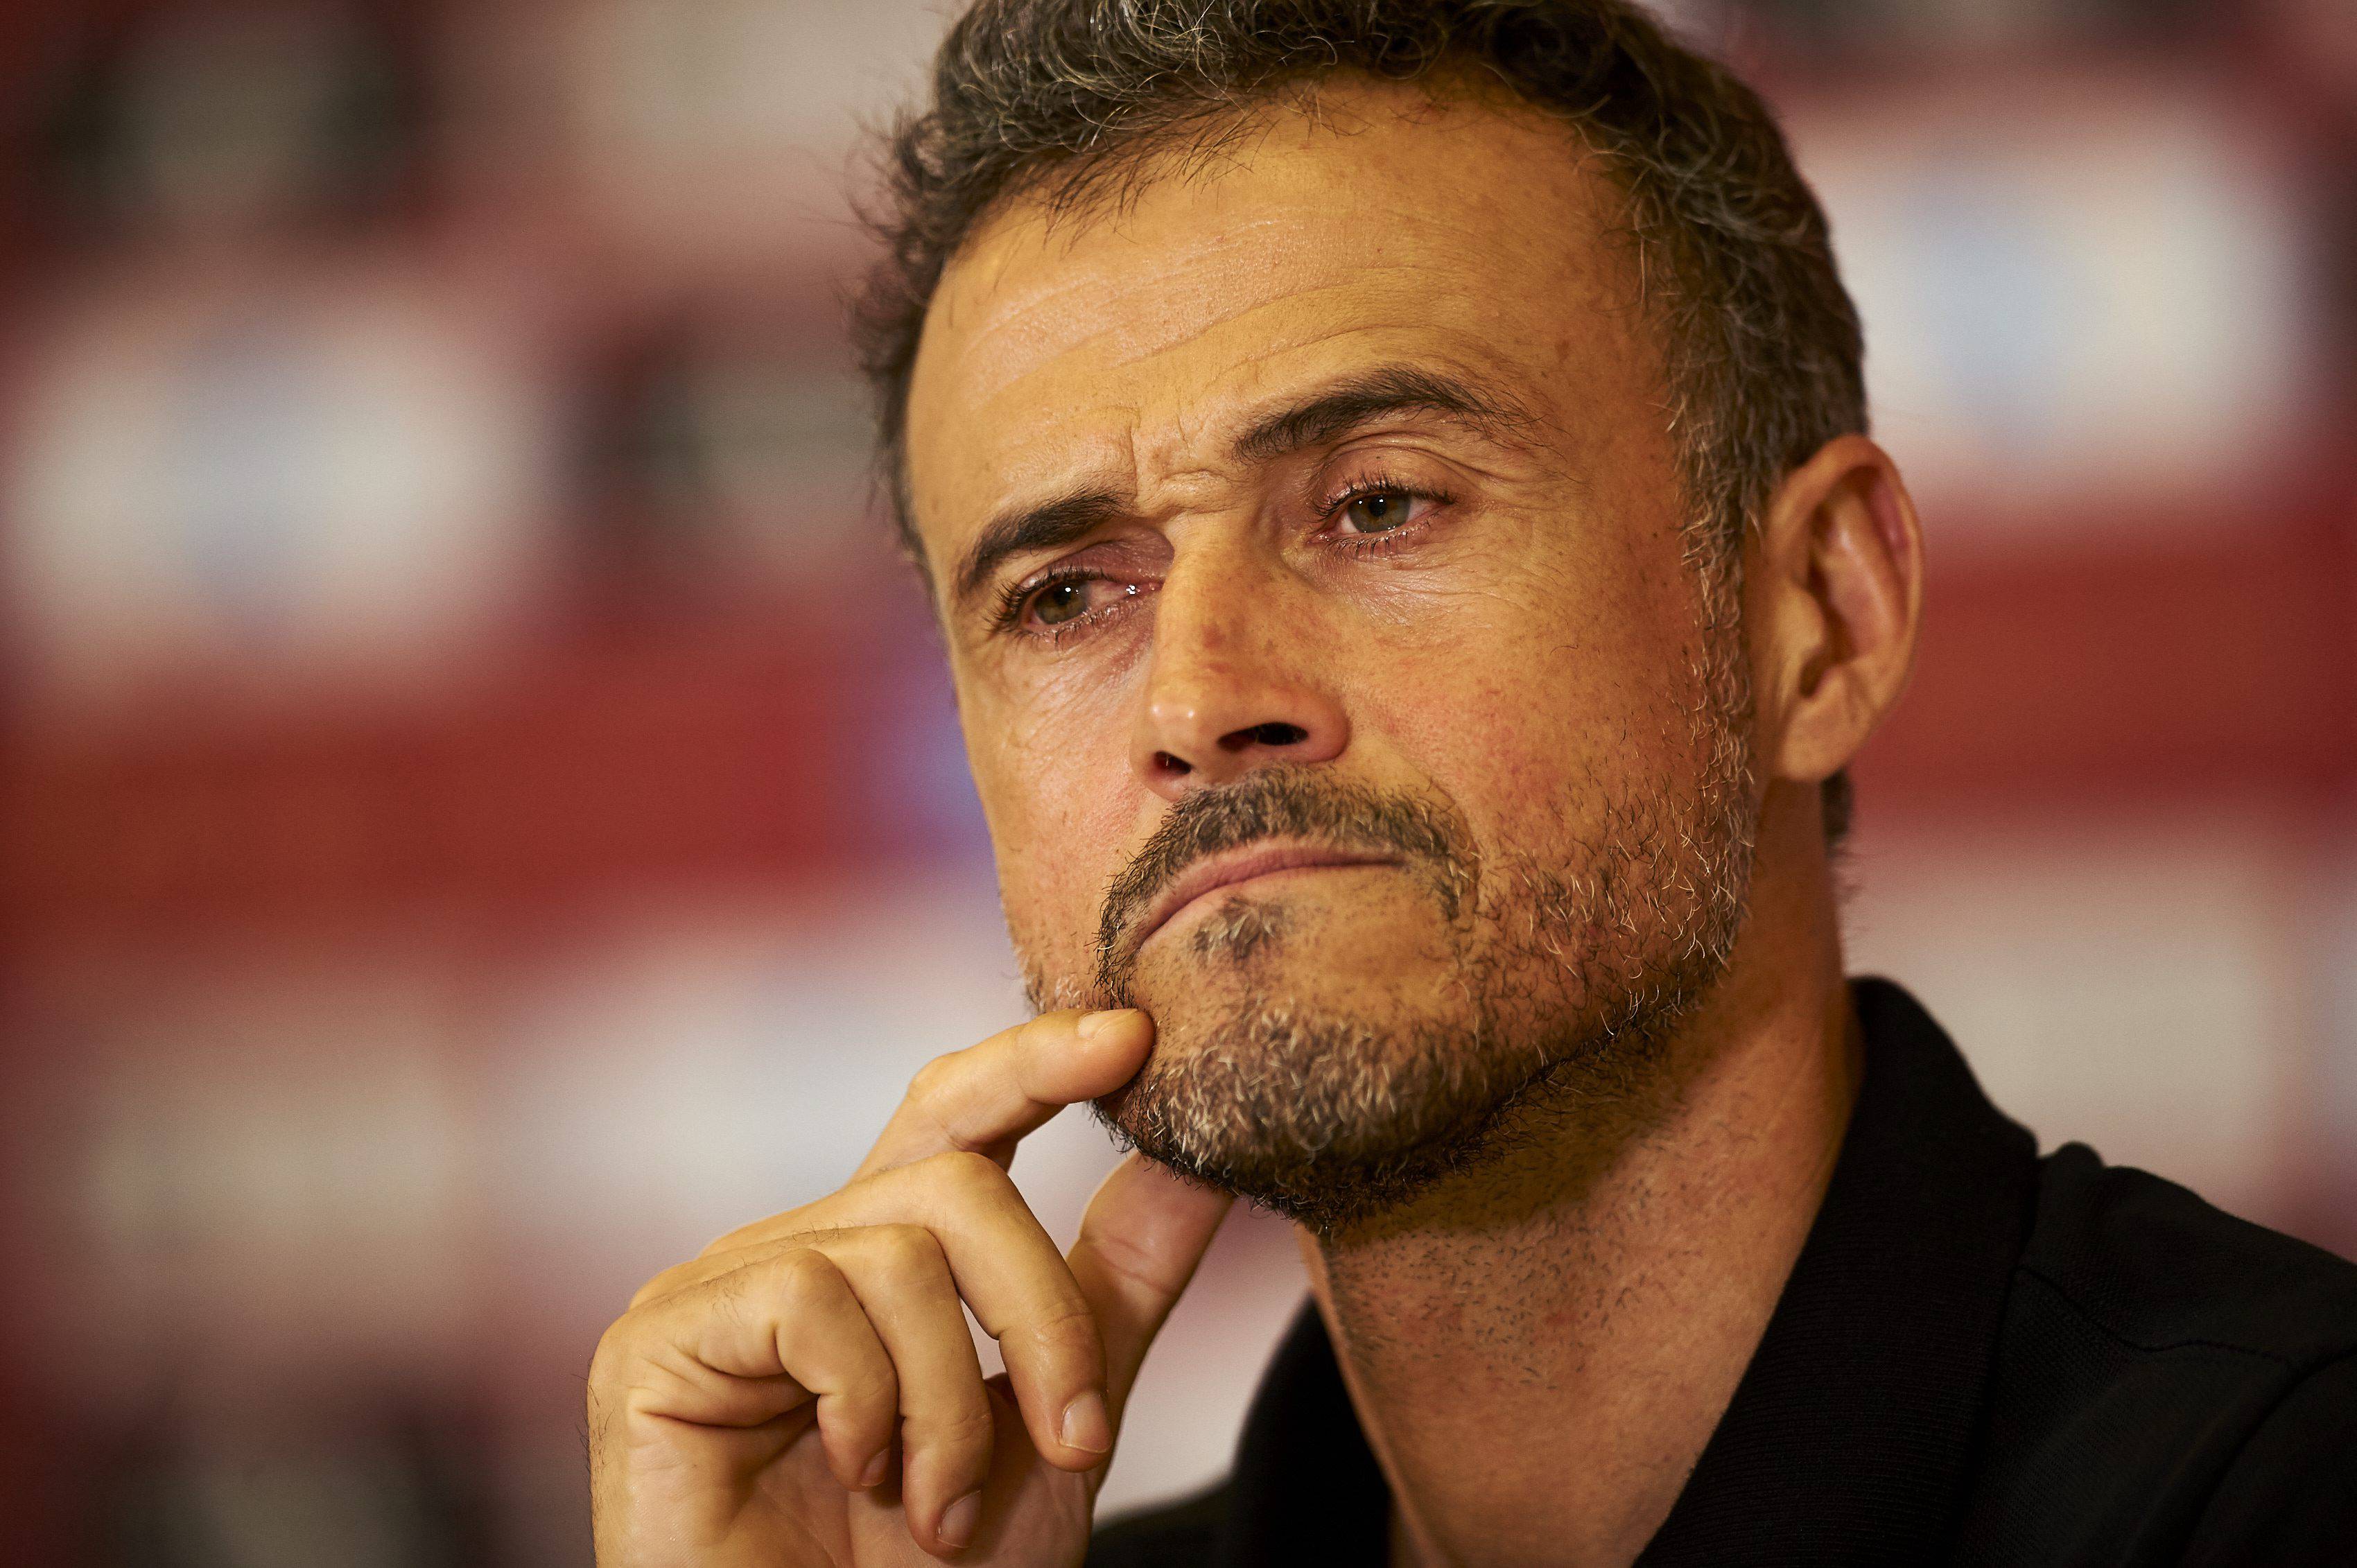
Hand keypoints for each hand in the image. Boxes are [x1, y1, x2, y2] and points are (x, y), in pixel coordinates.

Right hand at [587, 1008, 1233, 1565]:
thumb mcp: (1062, 1418)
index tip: (1137, 1034)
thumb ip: (1119, 1284)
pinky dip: (868, 1406)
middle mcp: (799, 1250)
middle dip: (1045, 1316)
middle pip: (958, 1185)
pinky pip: (809, 1299)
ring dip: (955, 1404)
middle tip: (1076, 1445)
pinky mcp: (657, 1341)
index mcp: (885, 1258)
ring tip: (941, 1510)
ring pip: (899, 1250)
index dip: (1039, 1060)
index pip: (961, 1115)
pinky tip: (856, 1482)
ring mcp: (719, 1288)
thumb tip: (1204, 1155)